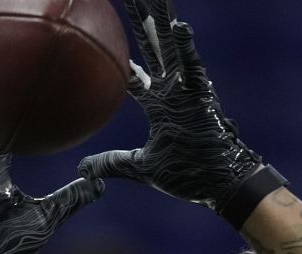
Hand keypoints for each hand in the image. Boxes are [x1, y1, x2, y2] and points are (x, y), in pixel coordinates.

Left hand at [77, 0, 262, 212]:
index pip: (135, 72)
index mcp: (160, 103)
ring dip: (162, 21)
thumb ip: (112, 163)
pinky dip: (186, 49)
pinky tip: (179, 27)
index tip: (110, 35)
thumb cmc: (188, 175)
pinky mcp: (201, 97)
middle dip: (143, 20)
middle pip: (153, 47)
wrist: (219, 185)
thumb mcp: (140, 168)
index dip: (123, 56)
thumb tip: (82, 170)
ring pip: (170, 47)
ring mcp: (187, 89)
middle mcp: (173, 89)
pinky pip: (192, 68)